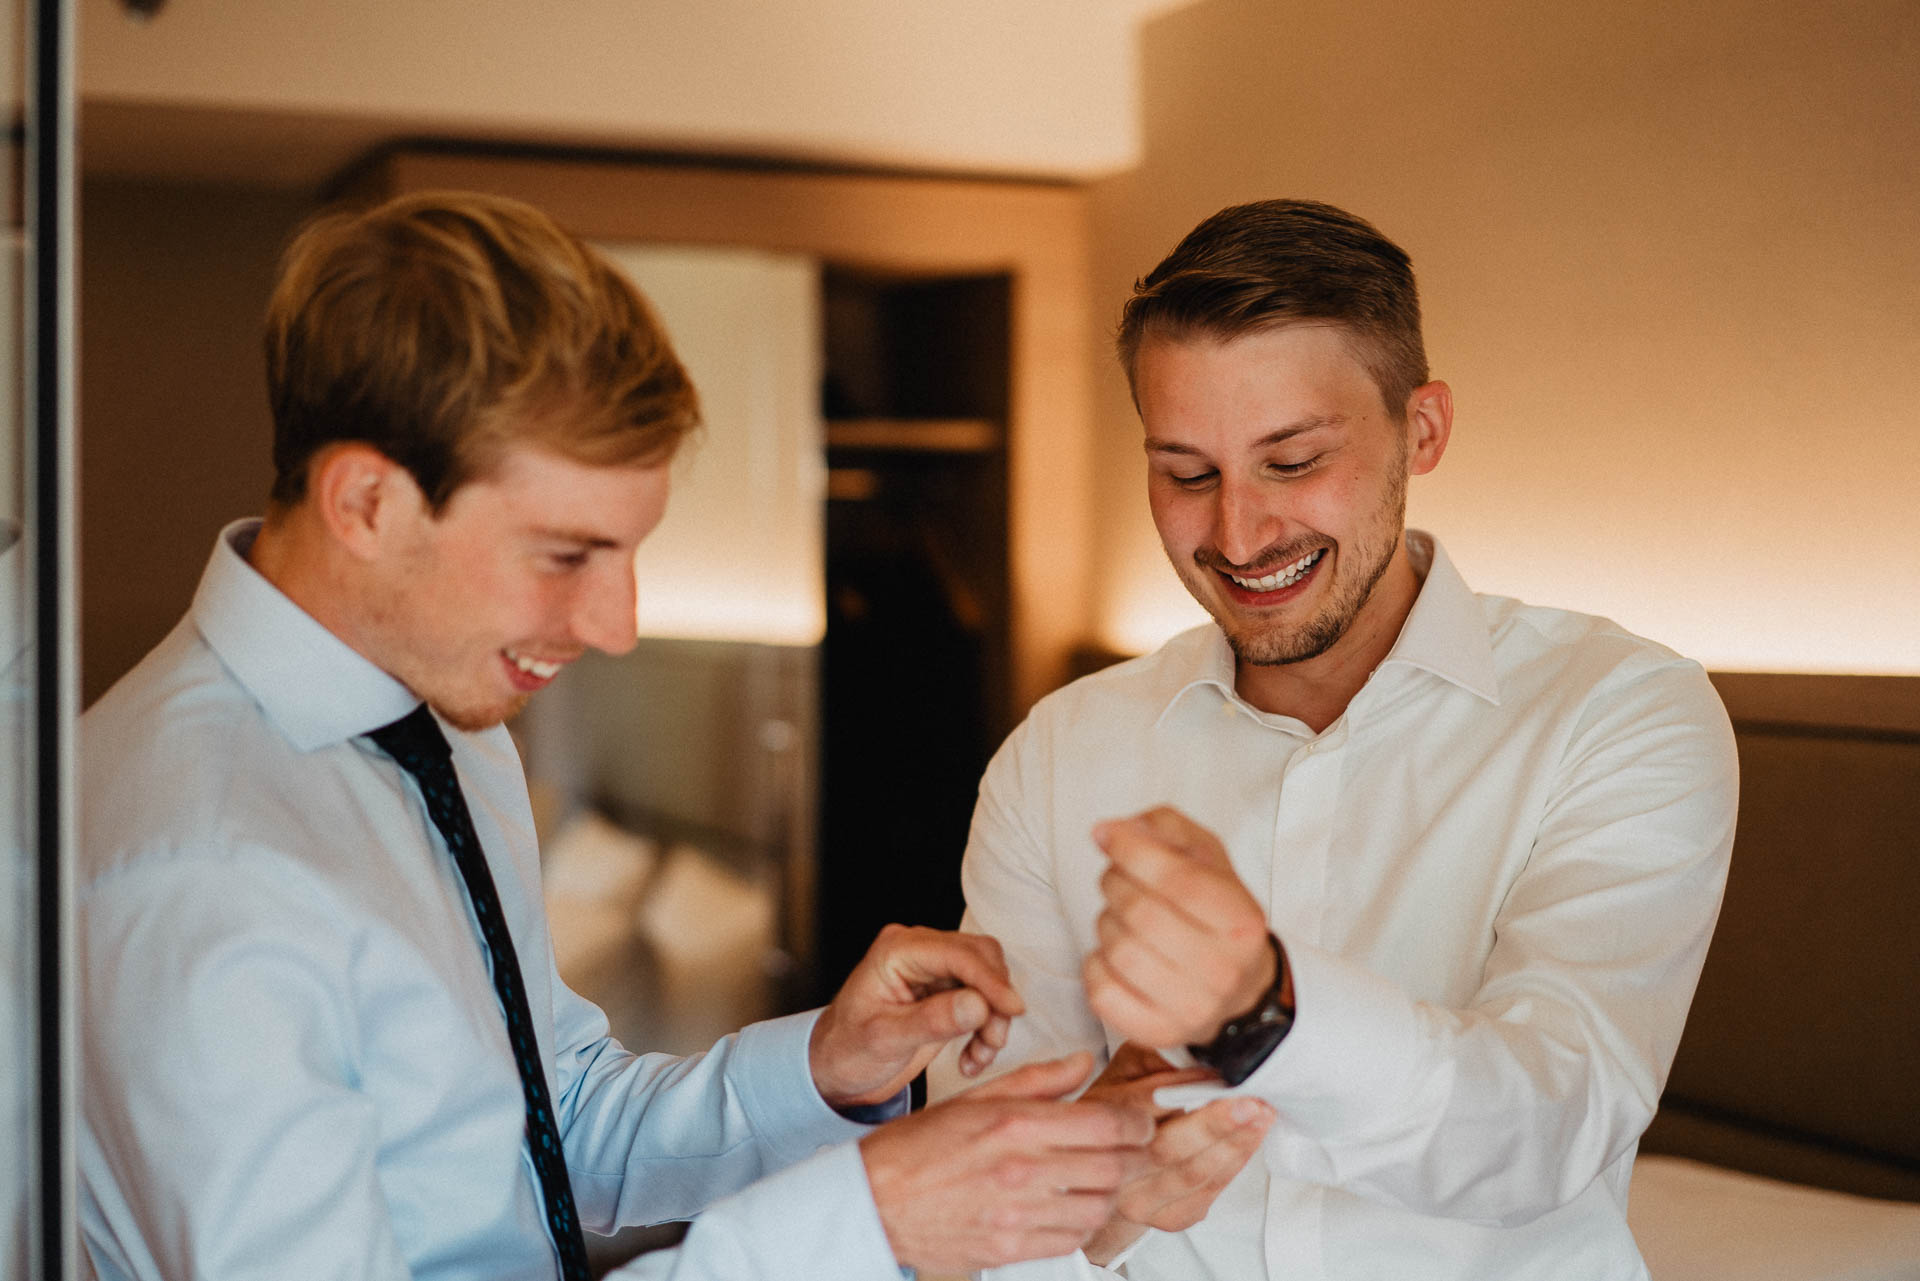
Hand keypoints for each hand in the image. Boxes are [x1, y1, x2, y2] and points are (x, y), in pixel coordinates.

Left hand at [810, 924, 1023, 1107]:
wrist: (836, 1069)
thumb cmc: (846, 1051)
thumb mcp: (885, 1041)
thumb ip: (932, 1021)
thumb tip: (978, 1005)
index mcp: (897, 951)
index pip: (958, 954)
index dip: (990, 980)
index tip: (1012, 1010)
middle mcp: (919, 951)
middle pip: (981, 958)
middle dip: (995, 1001)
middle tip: (993, 1040)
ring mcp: (934, 970)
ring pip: (988, 979)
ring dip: (994, 1018)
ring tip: (980, 1055)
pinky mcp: (946, 991)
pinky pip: (984, 1000)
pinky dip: (987, 1028)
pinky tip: (973, 1058)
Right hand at [859, 1052, 1154, 1272]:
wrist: (875, 1200)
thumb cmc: (918, 1148)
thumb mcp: (976, 1097)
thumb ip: (1037, 1080)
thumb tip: (1081, 1063)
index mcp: (1014, 1123)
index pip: (1105, 1122)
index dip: (1136, 1122)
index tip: (1140, 1120)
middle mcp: (1019, 1169)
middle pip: (1114, 1166)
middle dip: (1136, 1156)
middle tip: (1135, 1149)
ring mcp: (1016, 1213)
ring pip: (1099, 1206)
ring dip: (1111, 1192)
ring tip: (1105, 1179)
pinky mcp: (1009, 1248)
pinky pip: (1070, 1239)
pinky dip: (1082, 1224)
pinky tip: (1073, 1207)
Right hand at [1076, 1042, 1275, 1264]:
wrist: (1109, 1169)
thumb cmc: (1122, 1110)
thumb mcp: (1125, 1071)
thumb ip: (1151, 1058)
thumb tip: (1191, 1048)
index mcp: (1099, 1122)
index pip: (1141, 1106)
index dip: (1183, 1088)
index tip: (1218, 1072)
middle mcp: (1114, 1166)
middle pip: (1167, 1147)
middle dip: (1215, 1124)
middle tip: (1251, 1102)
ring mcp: (1138, 1199)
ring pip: (1192, 1173)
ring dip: (1233, 1144)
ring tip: (1261, 1116)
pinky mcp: (1166, 1217)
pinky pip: (1206, 1193)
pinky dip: (1233, 1164)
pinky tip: (1249, 1140)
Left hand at [1084, 807, 1277, 1048]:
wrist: (1239, 987)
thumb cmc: (1214, 914)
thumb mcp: (1207, 858)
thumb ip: (1165, 829)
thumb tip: (1112, 831)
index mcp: (1242, 921)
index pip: (1180, 881)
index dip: (1133, 851)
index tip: (1108, 836)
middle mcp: (1224, 970)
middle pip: (1142, 914)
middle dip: (1115, 883)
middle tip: (1116, 878)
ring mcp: (1193, 1009)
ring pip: (1118, 951)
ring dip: (1105, 922)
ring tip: (1119, 917)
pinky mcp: (1160, 1033)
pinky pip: (1102, 993)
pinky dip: (1094, 965)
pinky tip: (1111, 953)